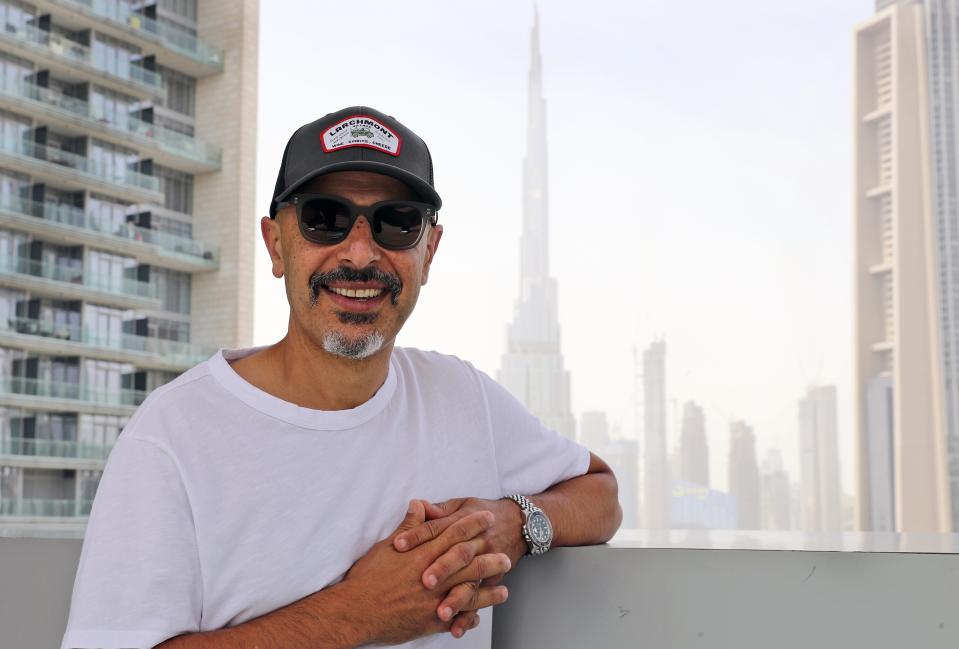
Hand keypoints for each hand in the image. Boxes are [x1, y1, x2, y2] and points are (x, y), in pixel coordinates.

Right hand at [342, 500, 510, 644]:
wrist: (355, 611)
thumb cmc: (367, 578)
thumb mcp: (386, 546)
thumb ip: (408, 526)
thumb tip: (419, 504)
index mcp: (423, 554)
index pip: (455, 533)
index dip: (473, 524)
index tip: (488, 517)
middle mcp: (433, 576)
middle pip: (470, 563)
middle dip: (491, 558)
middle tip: (507, 555)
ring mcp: (434, 600)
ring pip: (470, 593)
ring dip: (489, 592)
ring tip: (505, 591)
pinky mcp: (430, 622)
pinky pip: (456, 620)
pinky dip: (469, 618)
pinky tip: (479, 617)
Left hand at [392, 497, 527, 637]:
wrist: (518, 522)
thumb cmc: (481, 514)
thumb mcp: (460, 505)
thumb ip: (437, 510)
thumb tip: (416, 505)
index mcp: (464, 520)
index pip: (437, 527)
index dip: (418, 535)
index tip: (398, 545)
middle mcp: (477, 541)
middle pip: (459, 554)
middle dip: (442, 568)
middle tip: (424, 581)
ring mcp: (487, 561)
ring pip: (472, 580)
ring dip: (457, 597)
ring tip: (442, 612)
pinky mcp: (494, 579)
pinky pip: (482, 599)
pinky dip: (469, 615)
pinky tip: (456, 629)